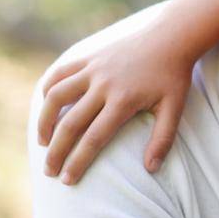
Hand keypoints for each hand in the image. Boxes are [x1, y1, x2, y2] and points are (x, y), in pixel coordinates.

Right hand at [37, 41, 193, 184]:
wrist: (171, 37)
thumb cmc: (174, 76)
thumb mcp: (175, 108)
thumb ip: (163, 139)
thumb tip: (151, 169)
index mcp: (123, 100)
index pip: (93, 138)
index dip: (78, 161)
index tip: (67, 180)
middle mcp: (103, 85)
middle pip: (70, 123)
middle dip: (56, 151)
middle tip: (49, 171)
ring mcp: (93, 69)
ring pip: (56, 97)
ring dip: (44, 121)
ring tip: (43, 142)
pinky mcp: (88, 57)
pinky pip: (60, 73)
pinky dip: (48, 89)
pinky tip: (46, 106)